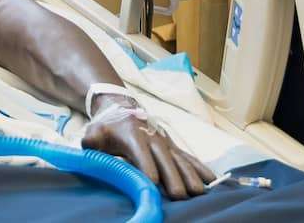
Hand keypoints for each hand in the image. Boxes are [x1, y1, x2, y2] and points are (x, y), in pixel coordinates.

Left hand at [82, 96, 212, 200]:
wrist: (121, 108)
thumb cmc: (106, 128)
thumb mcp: (93, 134)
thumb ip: (92, 144)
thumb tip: (93, 153)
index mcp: (131, 134)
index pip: (139, 150)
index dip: (146, 164)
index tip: (152, 180)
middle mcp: (152, 138)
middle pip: (164, 158)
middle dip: (172, 176)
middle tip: (179, 195)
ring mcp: (165, 142)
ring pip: (180, 159)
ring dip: (190, 175)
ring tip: (199, 192)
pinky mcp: (173, 147)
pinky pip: (189, 158)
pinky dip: (200, 168)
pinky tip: (211, 180)